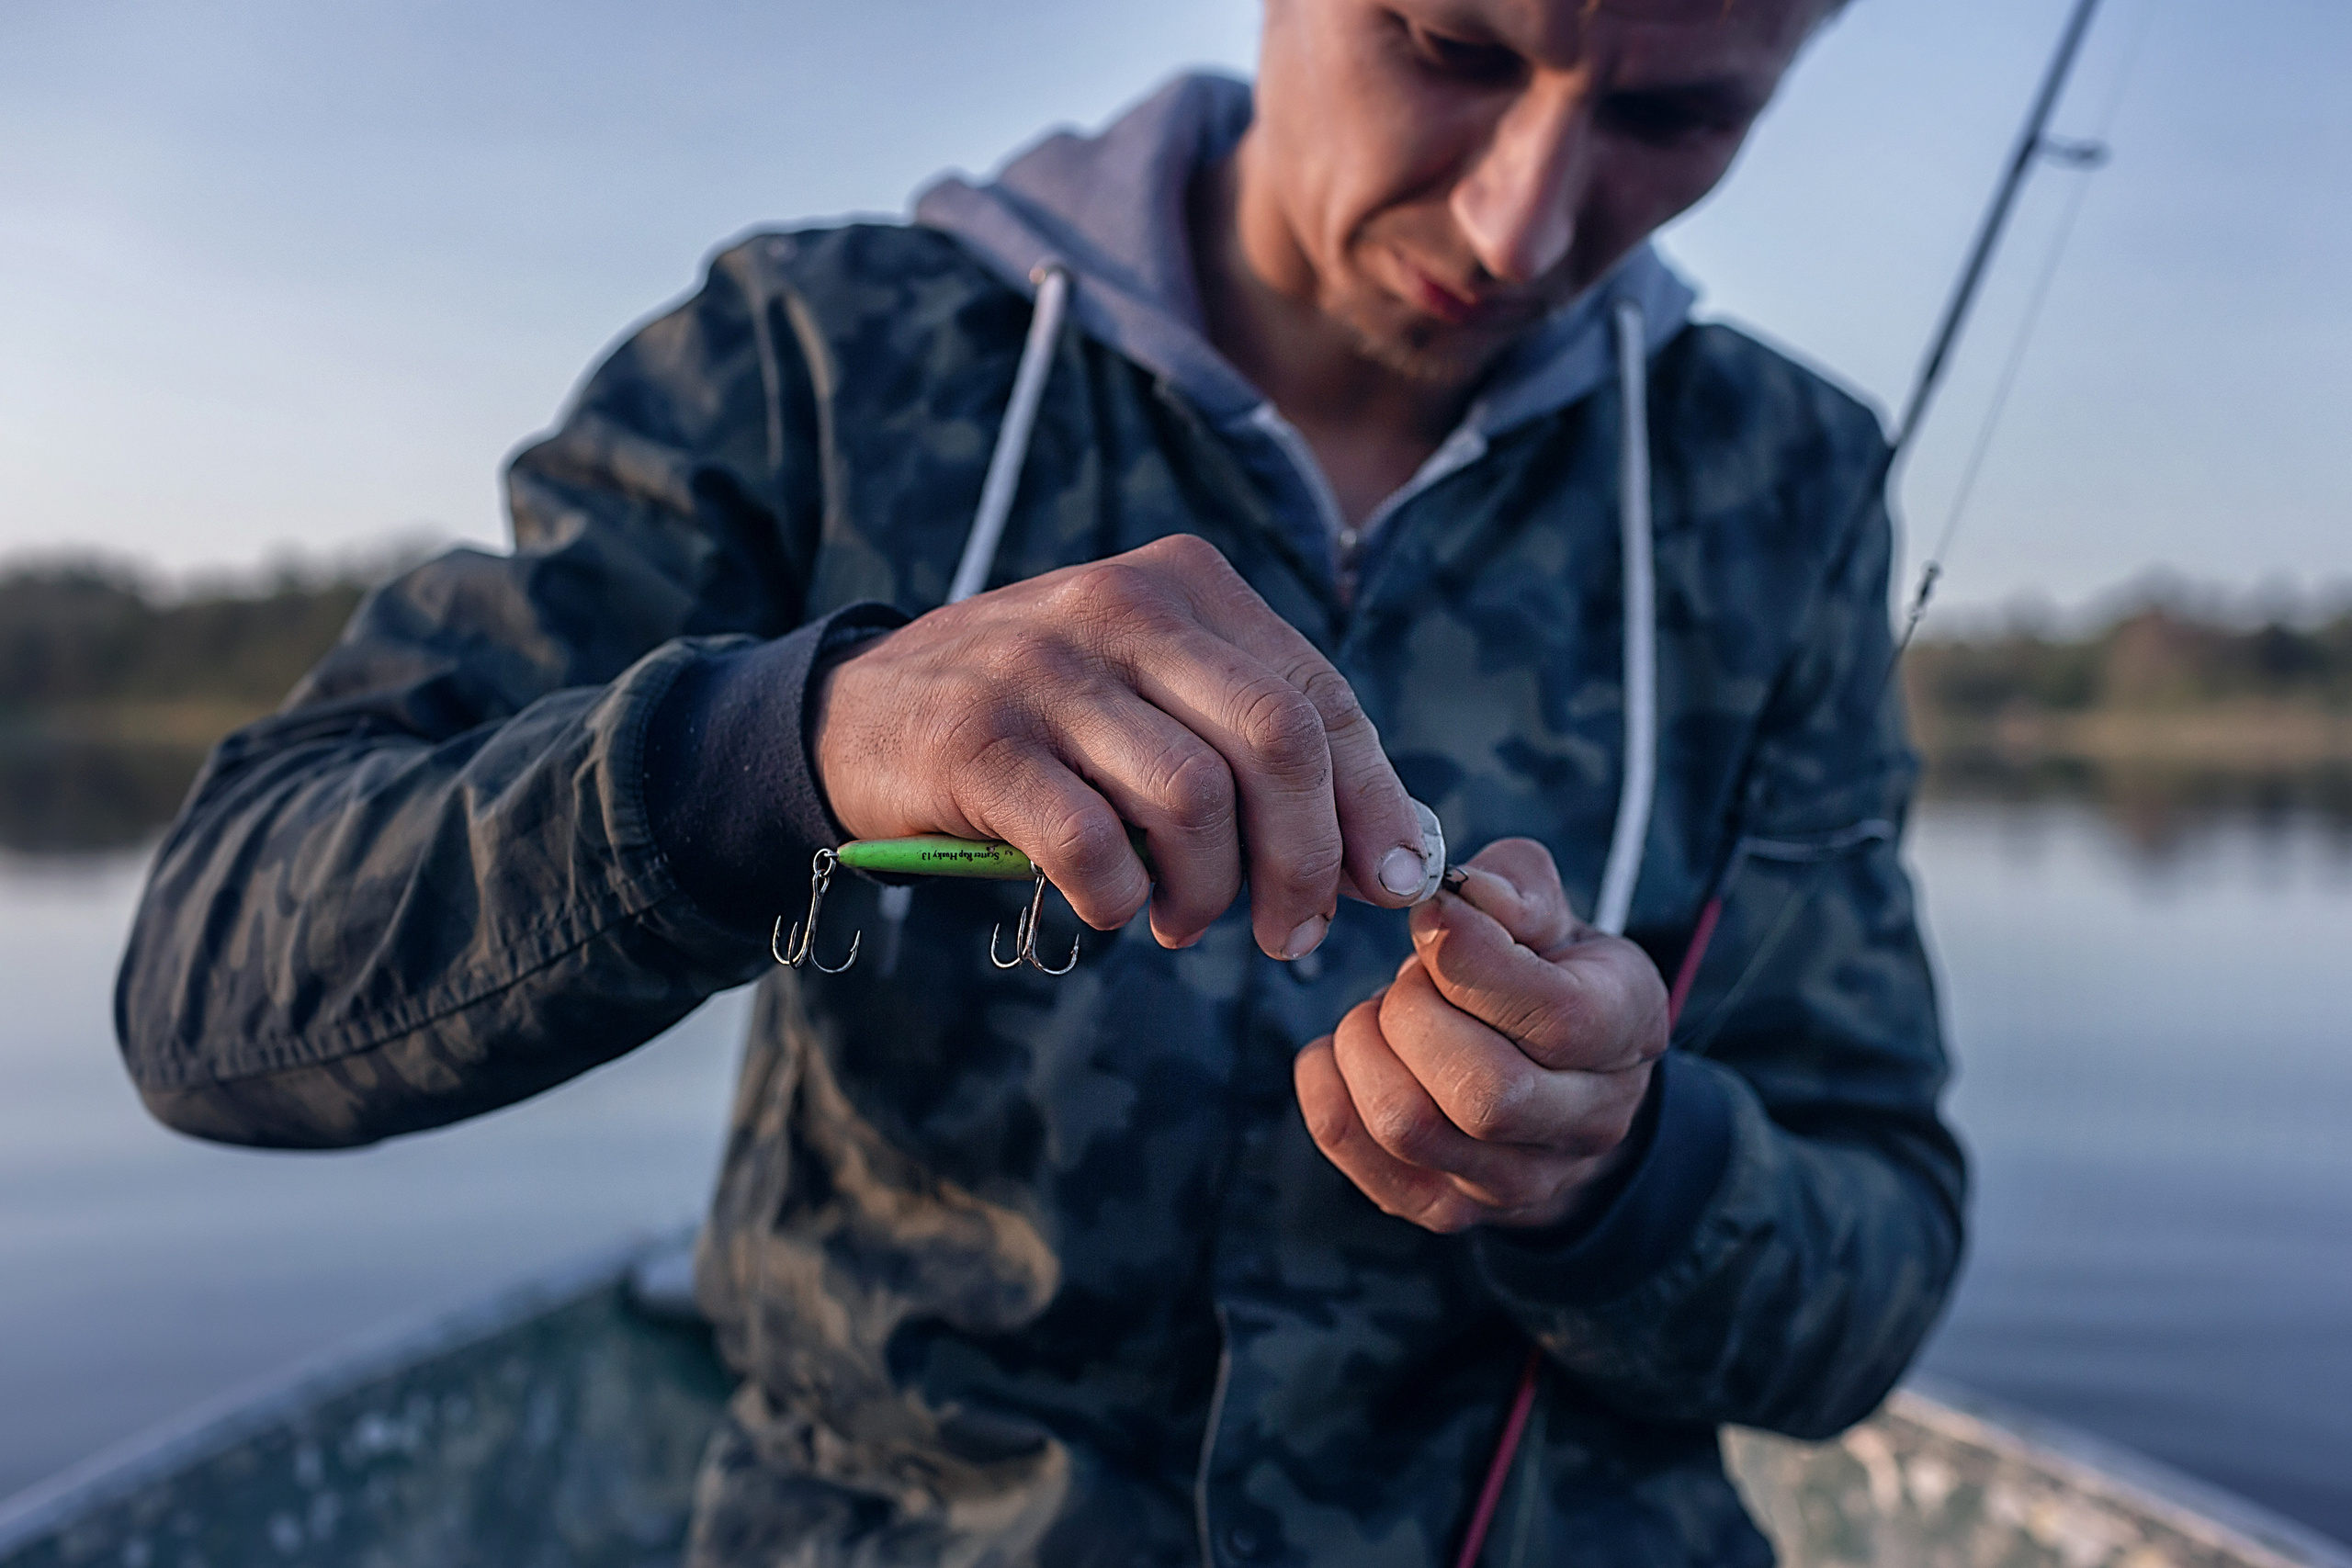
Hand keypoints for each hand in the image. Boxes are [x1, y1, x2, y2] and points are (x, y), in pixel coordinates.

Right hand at [809, 534, 1434, 958]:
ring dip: (1206, 891)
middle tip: (1291, 935)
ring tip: (1181, 921)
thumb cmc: (1046, 723)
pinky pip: (1091, 843)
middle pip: (1275, 744)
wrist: (858, 713)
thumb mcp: (1159, 699)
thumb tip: (1401, 856)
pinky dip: (1119, 898)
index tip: (1388, 888)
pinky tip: (1111, 907)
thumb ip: (1269, 752)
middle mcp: (1120, 604)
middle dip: (1305, 862)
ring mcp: (1043, 666)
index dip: (1370, 806)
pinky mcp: (976, 739)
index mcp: (1186, 583)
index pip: (1320, 698)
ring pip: (1193, 798)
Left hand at [1294, 839, 1668, 1232]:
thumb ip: (1514, 889)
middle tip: (1410, 976)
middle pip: (1483, 1091)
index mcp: (1626, 1031)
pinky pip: (1353, 1148)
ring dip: (1367, 1047)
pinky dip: (1326, 1085)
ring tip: (1382, 1014)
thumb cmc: (1543, 972)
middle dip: (1416, 1012)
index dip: (1473, 962)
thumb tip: (1462, 899)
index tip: (1431, 918)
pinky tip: (1347, 1050)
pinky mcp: (1444, 1205)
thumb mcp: (1548, 914)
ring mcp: (1515, 1180)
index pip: (1557, 1019)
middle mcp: (1586, 1122)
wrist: (1551, 1078)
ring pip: (1409, 1126)